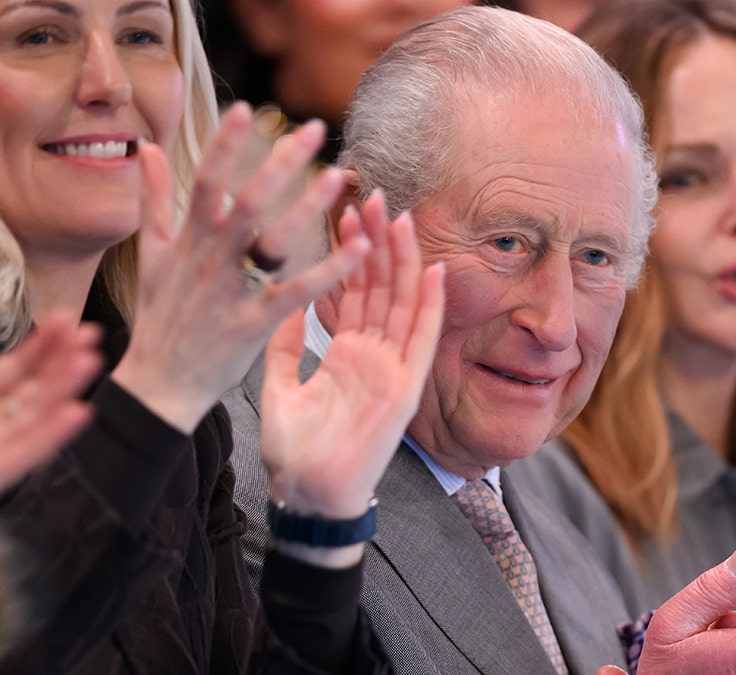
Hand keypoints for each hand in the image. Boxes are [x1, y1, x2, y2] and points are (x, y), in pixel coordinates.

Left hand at [0, 312, 101, 489]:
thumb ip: (2, 372)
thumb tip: (23, 349)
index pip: (18, 370)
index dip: (42, 345)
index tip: (65, 318)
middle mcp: (0, 422)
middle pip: (36, 390)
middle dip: (63, 361)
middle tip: (91, 333)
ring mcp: (3, 445)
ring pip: (38, 416)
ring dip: (66, 388)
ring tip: (90, 361)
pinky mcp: (0, 470)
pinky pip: (29, 451)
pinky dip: (54, 434)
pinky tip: (79, 412)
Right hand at [111, 103, 367, 431]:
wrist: (161, 384)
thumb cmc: (162, 317)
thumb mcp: (151, 255)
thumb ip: (153, 200)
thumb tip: (150, 149)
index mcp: (188, 239)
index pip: (205, 181)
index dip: (223, 144)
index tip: (246, 110)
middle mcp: (211, 259)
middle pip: (247, 201)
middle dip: (280, 163)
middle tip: (314, 129)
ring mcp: (234, 291)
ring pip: (274, 241)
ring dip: (307, 208)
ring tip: (338, 176)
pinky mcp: (257, 322)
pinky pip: (298, 291)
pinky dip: (329, 270)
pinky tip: (357, 247)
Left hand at [259, 193, 443, 565]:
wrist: (307, 497)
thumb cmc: (295, 453)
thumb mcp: (279, 387)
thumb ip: (285, 347)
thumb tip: (283, 304)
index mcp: (348, 355)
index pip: (355, 291)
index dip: (354, 251)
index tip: (347, 210)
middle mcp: (375, 356)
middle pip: (382, 288)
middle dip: (379, 241)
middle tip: (373, 195)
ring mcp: (393, 371)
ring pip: (402, 304)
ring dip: (403, 261)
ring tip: (398, 217)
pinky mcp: (405, 389)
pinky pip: (421, 341)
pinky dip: (430, 307)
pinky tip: (434, 272)